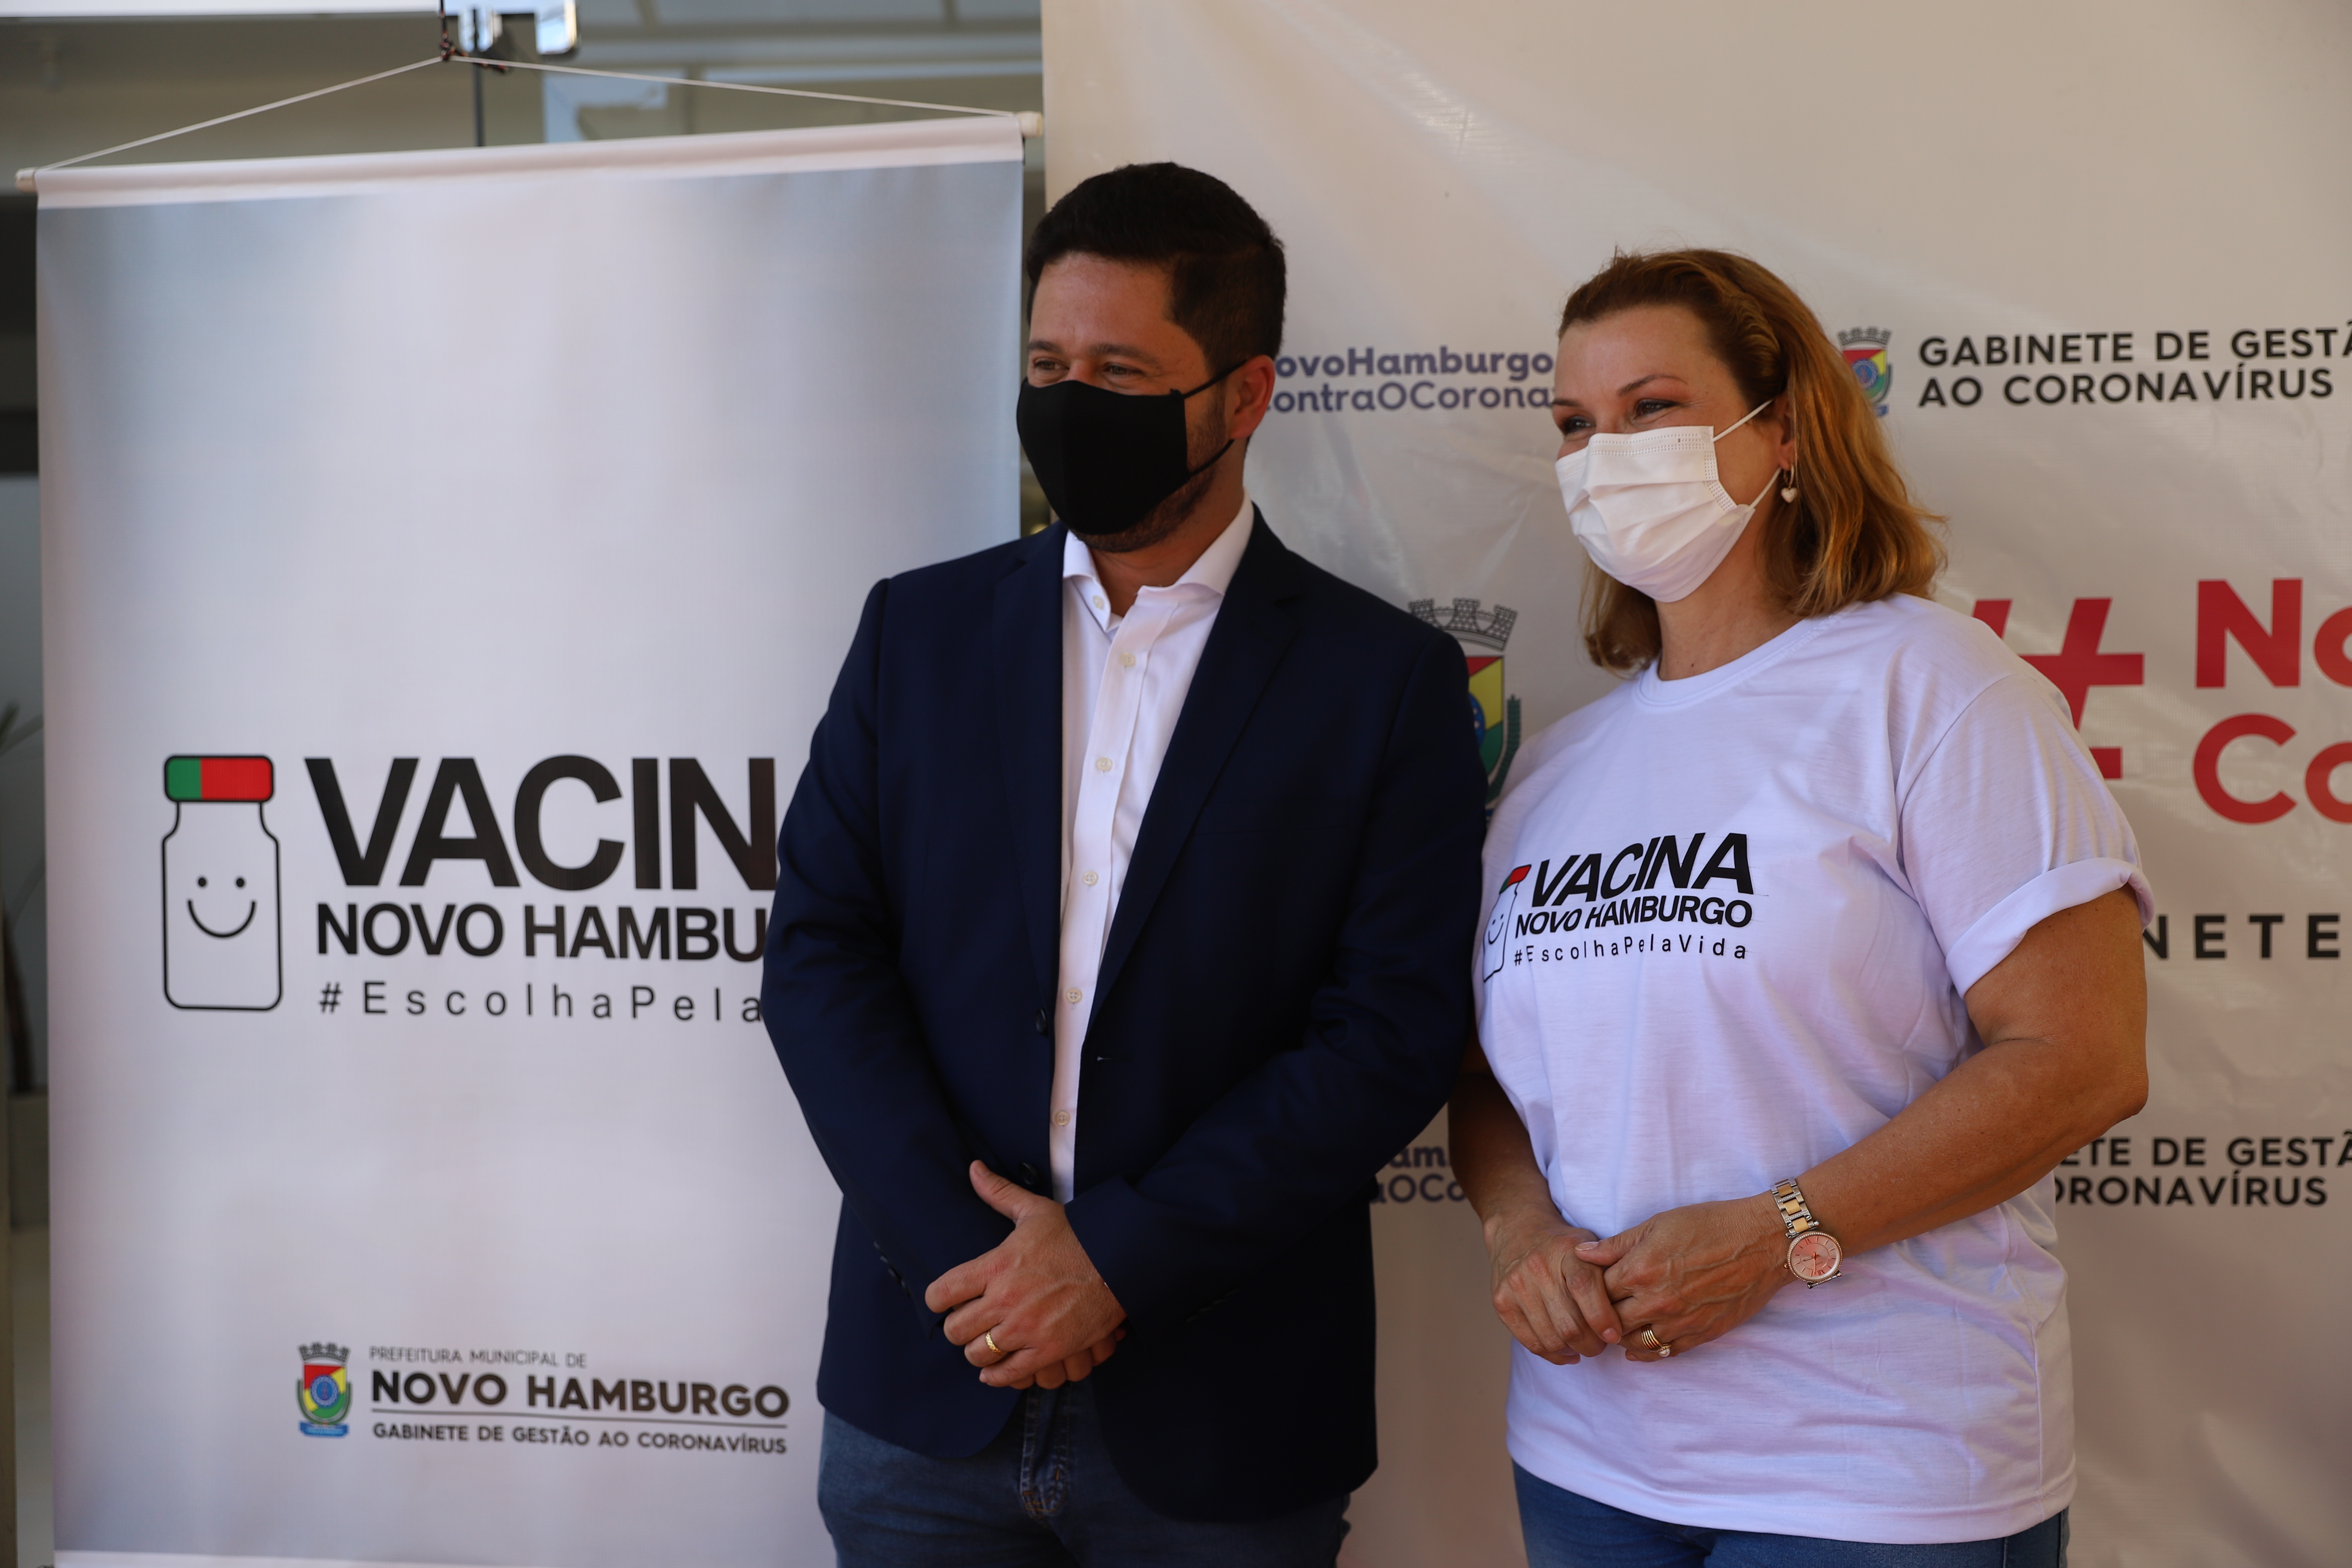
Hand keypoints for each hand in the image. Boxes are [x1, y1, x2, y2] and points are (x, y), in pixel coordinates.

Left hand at [925, 1162, 1127, 1388]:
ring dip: (978, 1352)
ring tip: (985, 1344)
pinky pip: (1008, 1374)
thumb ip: (999, 1193)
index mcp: (996, 1265)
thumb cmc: (1077, 1235)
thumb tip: (973, 1170)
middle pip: (956, 1331)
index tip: (944, 1301)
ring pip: (978, 1355)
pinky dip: (998, 1376)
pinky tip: (996, 1370)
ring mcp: (1026, 1328)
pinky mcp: (1048, 1349)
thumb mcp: (1034, 1211)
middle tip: (969, 1324)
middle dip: (958, 1329)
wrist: (1119, 1261)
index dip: (937, 1300)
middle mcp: (1005, 1299)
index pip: (942, 1293)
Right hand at [1484, 1210, 1623, 1364]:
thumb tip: (1631, 1309)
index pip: (1584, 1288)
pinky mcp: (1501, 1301)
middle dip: (1592, 1344)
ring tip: (1583, 1345)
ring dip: (1573, 1351)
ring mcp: (1516, 1285)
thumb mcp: (1589, 1246)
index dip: (1602, 1317)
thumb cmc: (1562, 1246)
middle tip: (1601, 1344)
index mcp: (1566, 1250)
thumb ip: (1610, 1270)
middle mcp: (1538, 1266)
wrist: (1517, 1229)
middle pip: (1569, 1324)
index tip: (1614, 1335)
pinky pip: (1531, 1343)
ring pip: (1552, 1339)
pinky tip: (1565, 1350)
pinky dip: (1553, 1355)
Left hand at [1576, 1194, 1789, 1362]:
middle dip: (1599, 1315)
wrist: (1763, 1242)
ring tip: (1615, 1328)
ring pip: (1633, 1342)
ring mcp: (1680, 1321)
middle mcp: (1656, 1301)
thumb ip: (1616, 1244)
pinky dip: (1646, 1353)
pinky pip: (1664, 1353)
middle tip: (1595, 1311)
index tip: (1588, 1287)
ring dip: (1619, 1336)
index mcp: (1641, 1270)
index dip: (1589, 1288)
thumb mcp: (1657, 1224)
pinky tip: (1636, 1349)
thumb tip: (1579, 1253)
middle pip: (1610, 1320)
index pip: (1596, 1290)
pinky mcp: (1702, 1334)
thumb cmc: (1710, 1225)